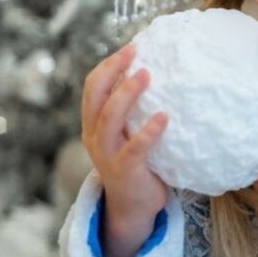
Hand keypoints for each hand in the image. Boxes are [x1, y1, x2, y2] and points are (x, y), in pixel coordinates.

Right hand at [81, 43, 168, 256]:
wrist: (133, 208)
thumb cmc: (138, 163)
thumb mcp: (128, 134)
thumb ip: (135, 112)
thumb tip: (162, 75)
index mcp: (94, 124)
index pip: (92, 88)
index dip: (107, 65)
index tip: (129, 48)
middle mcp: (96, 137)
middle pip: (95, 97)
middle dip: (112, 70)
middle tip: (133, 52)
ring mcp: (108, 154)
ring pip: (109, 119)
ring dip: (126, 94)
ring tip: (146, 74)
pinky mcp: (125, 170)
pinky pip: (136, 148)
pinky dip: (149, 131)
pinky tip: (164, 116)